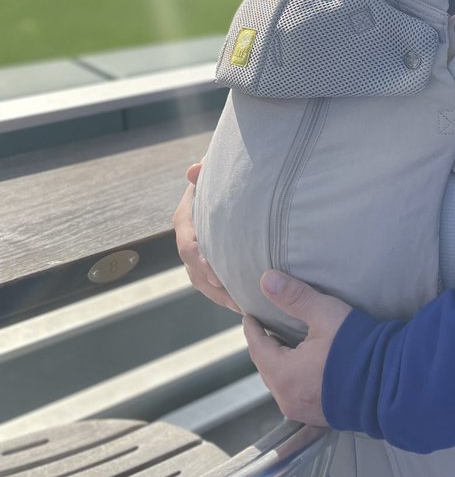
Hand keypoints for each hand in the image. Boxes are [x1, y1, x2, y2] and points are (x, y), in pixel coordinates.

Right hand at [172, 164, 240, 313]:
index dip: (201, 261)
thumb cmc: (225, 175)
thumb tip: (194, 169)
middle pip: (195, 270)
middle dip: (215, 286)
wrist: (230, 183)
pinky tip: (247, 304)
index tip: (217, 275)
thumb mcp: (217, 171)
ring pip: (203, 282)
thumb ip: (207, 171)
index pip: (188, 245)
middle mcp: (188, 238)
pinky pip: (213, 286)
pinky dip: (227, 296)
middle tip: (237, 299)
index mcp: (186, 218)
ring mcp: (196, 255)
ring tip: (244, 307)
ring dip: (222, 296)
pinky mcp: (208, 264)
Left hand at [243, 272, 351, 426]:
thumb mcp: (325, 314)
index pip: (257, 348)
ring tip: (285, 343)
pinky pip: (296, 393)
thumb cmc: (357, 347)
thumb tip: (265, 280)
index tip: (250, 314)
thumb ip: (294, 297)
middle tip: (267, 327)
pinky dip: (294, 377)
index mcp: (284, 375)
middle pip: (267, 367)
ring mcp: (304, 411)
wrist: (391, 384)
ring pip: (281, 382)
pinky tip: (304, 365)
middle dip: (265, 346)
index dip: (253, 329)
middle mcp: (288, 399)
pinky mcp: (319, 417)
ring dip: (280, 363)